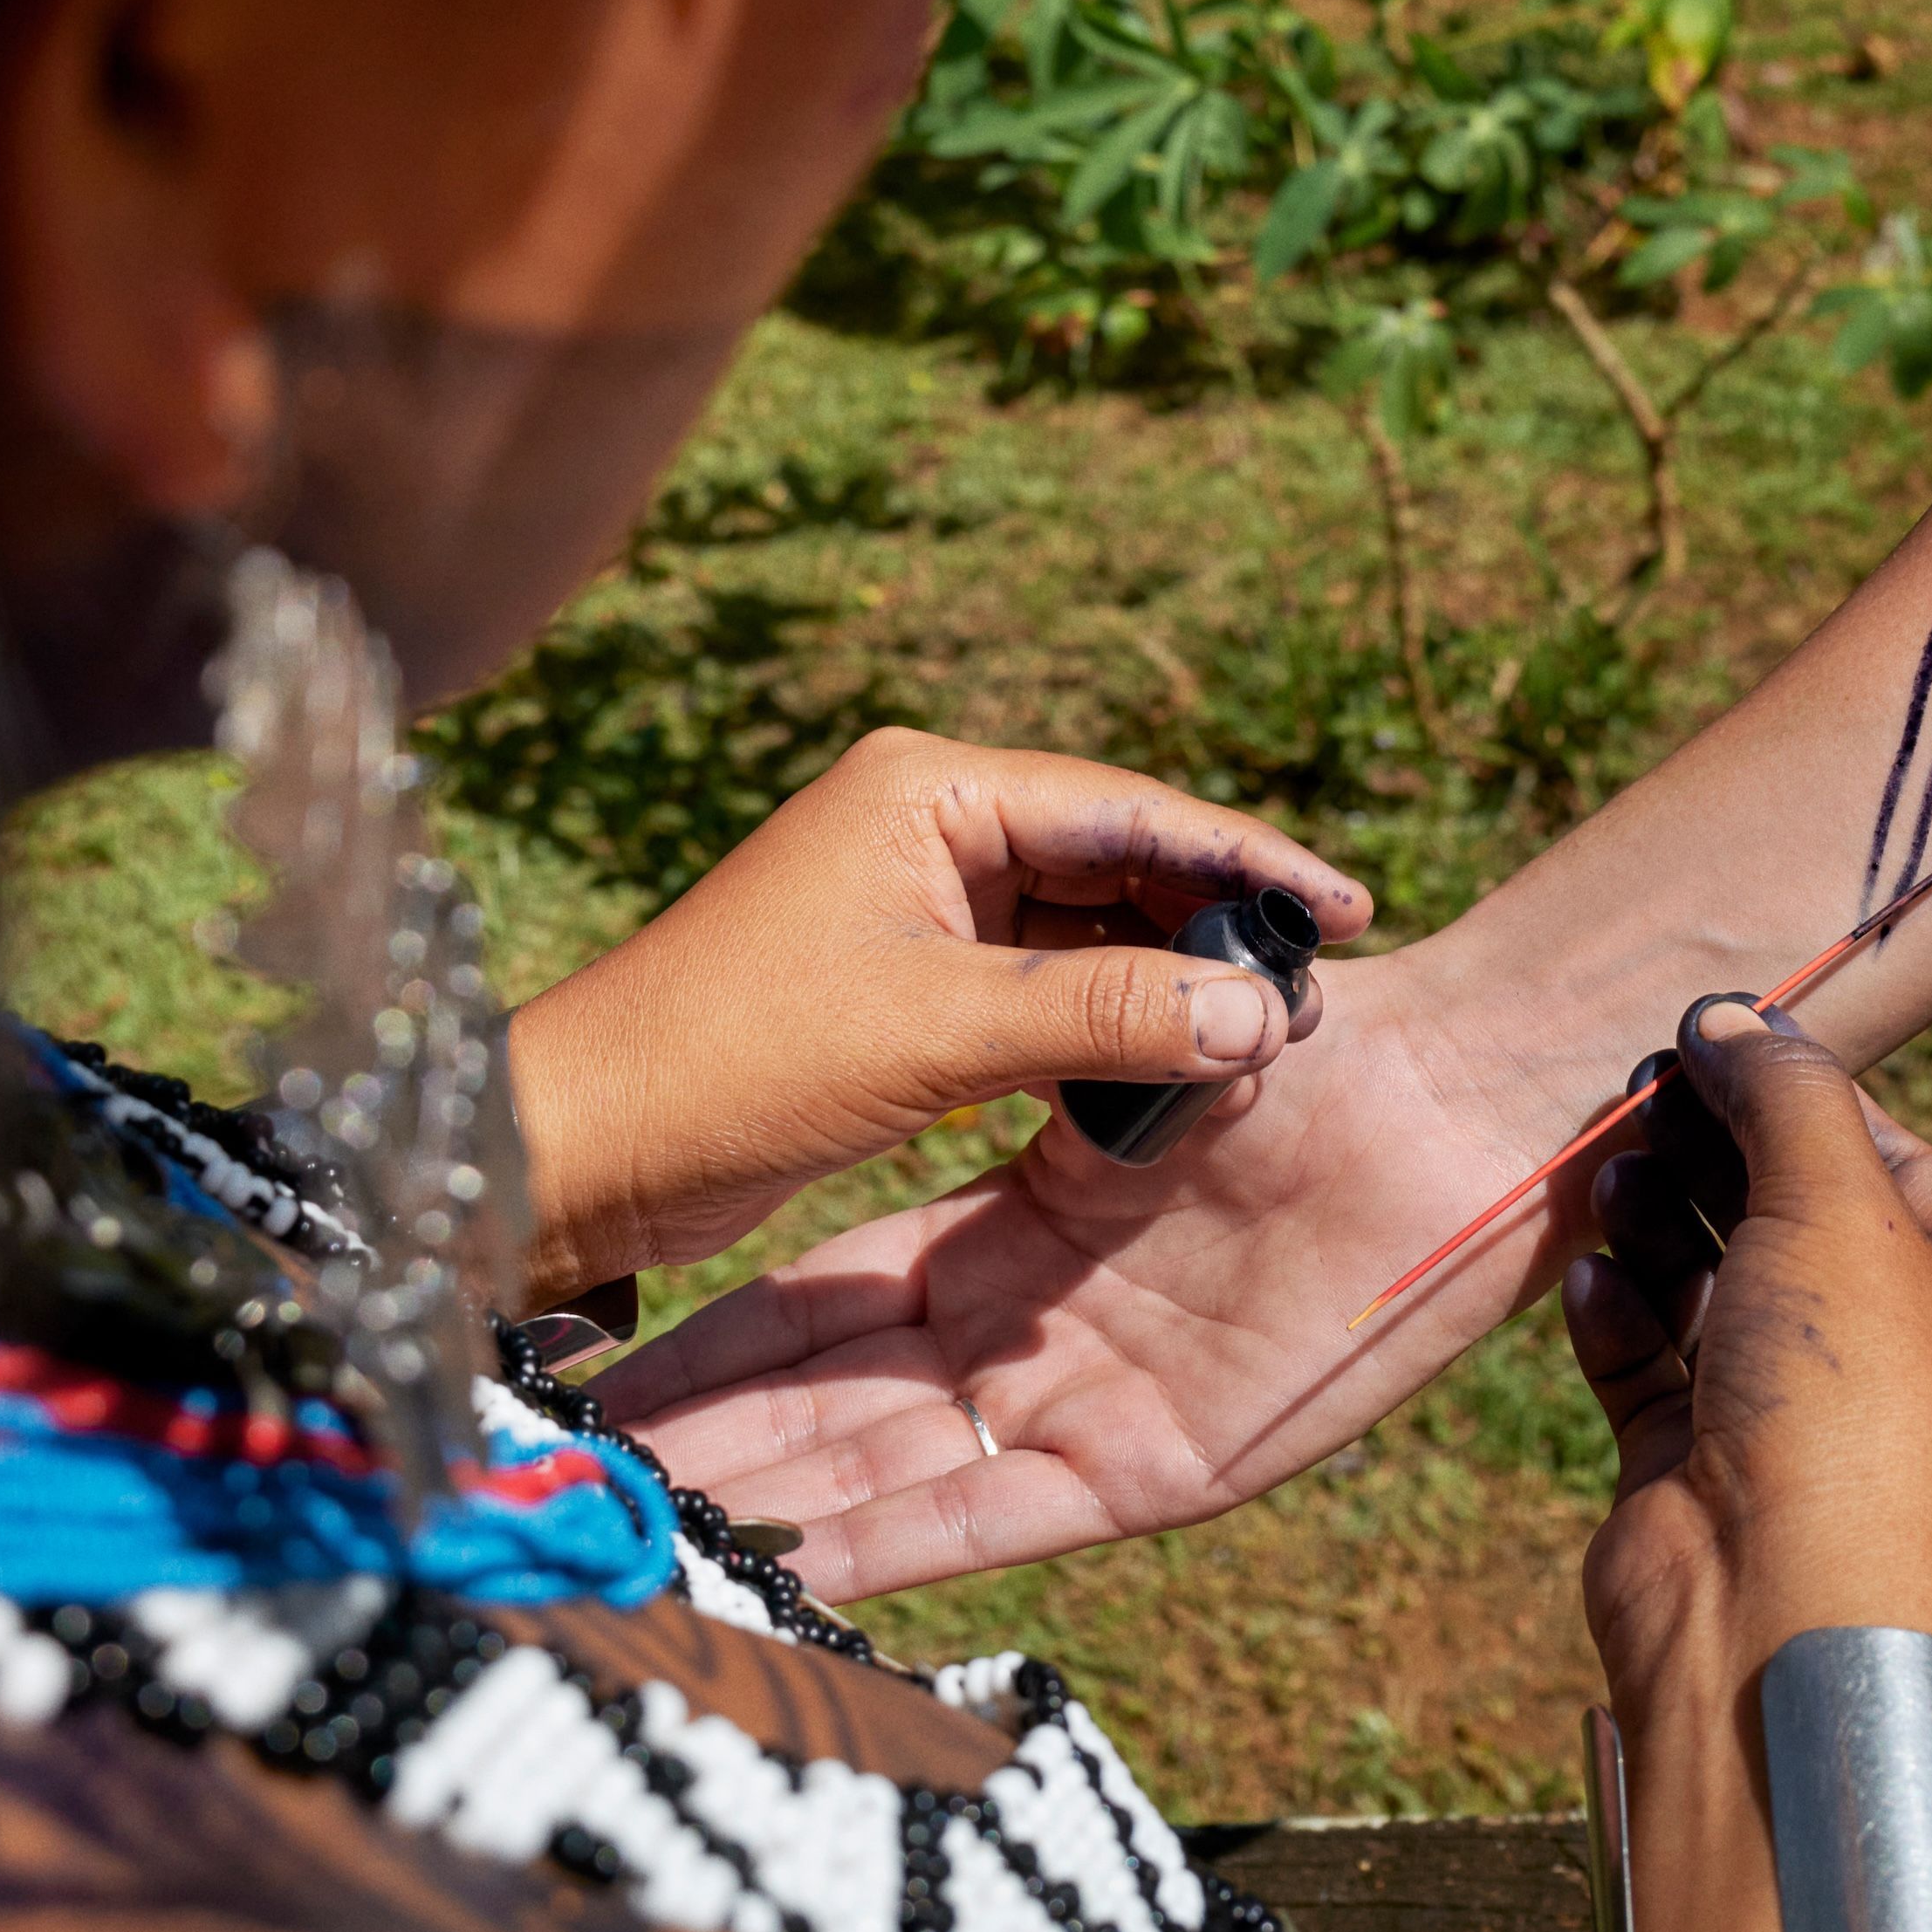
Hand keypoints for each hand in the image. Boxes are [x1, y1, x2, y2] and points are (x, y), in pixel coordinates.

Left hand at [506, 727, 1369, 1300]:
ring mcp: (914, 899)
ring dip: (1168, 976)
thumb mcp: (933, 1035)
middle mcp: (928, 822)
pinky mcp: (903, 976)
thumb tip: (1256, 1010)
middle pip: (1115, 858)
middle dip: (1216, 921)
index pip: (1128, 807)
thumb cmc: (732, 1062)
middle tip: (1324, 988)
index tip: (1346, 907)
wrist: (585, 1143)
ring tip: (1275, 1031)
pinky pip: (1040, 983)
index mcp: (930, 788)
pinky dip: (1107, 1020)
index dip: (1244, 858)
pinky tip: (1181, 1061)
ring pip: (1084, 927)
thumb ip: (1100, 1015)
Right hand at [598, 929, 1625, 1583]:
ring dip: (774, 1502)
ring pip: (897, 1469)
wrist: (1449, 1094)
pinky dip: (903, 1546)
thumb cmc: (1308, 1048)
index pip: (830, 1301)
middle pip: (837, 1404)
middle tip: (580, 1488)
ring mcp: (1091, 1404)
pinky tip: (800, 1574)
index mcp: (1013, 1230)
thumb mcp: (1126, 1068)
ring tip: (645, 1536)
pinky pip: (1008, 1515)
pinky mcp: (1164, 1465)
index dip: (724, 1343)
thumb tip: (913, 1039)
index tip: (615, 1372)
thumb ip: (1020, 1085)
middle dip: (711, 1446)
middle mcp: (1034, 1332)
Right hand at [1566, 998, 1931, 1710]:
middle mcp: (1904, 1371)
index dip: (1806, 1094)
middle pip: (1798, 1221)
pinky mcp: (1703, 1475)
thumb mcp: (1839, 1208)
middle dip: (1719, 1151)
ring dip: (1661, 1222)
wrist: (1778, 1618)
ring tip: (1610, 1167)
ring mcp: (1801, 1429)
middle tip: (1642, 1085)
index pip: (1899, 1165)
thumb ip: (1783, 1094)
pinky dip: (1622, 1314)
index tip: (1716, 1036)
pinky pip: (1657, 1367)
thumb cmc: (1853, 1405)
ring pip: (1718, 1290)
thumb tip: (1728, 1014)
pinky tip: (1592, 1272)